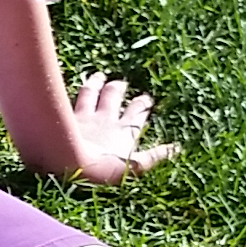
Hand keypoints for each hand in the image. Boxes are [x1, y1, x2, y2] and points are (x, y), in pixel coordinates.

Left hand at [64, 73, 178, 184]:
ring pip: (93, 93)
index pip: (137, 112)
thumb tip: (177, 148)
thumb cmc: (102, 170)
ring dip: (96, 83)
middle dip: (120, 89)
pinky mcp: (69, 117)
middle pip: (115, 97)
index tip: (147, 98)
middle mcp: (106, 119)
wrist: (71, 163)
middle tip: (122, 83)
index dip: (143, 104)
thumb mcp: (134, 167)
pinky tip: (68, 84)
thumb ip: (154, 157)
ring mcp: (86, 116)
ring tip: (98, 76)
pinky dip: (77, 89)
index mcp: (123, 132)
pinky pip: (74, 98)